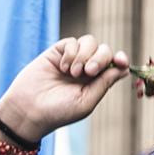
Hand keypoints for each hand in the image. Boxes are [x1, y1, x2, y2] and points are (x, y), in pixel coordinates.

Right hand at [0, 35, 130, 142]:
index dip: (120, 59)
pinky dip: (70, 52)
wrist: (29, 109)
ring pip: (90, 42)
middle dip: (100, 58)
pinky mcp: (57, 53)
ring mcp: (72, 60)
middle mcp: (86, 70)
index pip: (114, 65)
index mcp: (96, 83)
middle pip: (104, 50)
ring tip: (73, 72)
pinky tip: (63, 68)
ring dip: (85, 55)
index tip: (120, 60)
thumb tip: (124, 69)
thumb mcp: (86, 101)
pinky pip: (71, 42)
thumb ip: (104, 83)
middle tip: (89, 71)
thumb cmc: (58, 112)